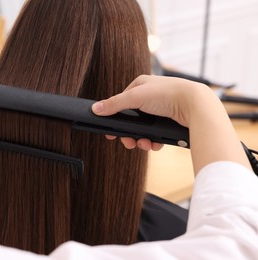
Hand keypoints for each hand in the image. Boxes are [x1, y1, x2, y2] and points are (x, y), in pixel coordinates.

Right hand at [92, 75, 250, 173]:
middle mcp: (151, 96)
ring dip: (141, 140)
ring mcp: (161, 109)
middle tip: (129, 143)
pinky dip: (153, 142)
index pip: (121, 102)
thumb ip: (114, 104)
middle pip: (132, 119)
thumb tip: (96, 109)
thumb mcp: (135, 97)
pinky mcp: (170, 121)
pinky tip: (155, 144)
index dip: (116, 118)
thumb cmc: (168, 94)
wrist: (196, 106)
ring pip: (144, 129)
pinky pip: (156, 135)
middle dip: (130, 134)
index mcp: (141, 85)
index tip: (111, 132)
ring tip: (144, 145)